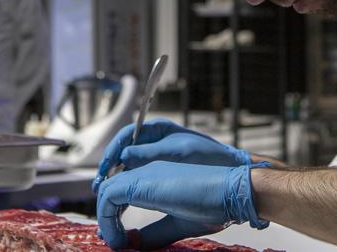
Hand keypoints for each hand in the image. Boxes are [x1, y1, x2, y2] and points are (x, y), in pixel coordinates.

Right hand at [93, 119, 250, 192]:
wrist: (237, 177)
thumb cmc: (213, 159)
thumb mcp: (180, 153)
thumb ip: (151, 154)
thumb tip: (124, 158)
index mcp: (158, 131)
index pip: (125, 137)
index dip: (111, 153)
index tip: (104, 170)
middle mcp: (155, 143)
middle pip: (122, 154)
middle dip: (109, 171)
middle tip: (99, 189)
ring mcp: (159, 159)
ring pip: (128, 169)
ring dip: (117, 183)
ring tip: (109, 201)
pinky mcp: (163, 175)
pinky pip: (139, 180)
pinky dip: (129, 191)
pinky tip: (125, 205)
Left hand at [96, 160, 269, 248]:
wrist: (233, 191)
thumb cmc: (215, 204)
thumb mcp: (178, 224)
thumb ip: (154, 233)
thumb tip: (132, 243)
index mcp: (156, 178)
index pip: (122, 190)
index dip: (113, 214)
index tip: (117, 238)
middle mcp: (146, 171)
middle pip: (110, 188)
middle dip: (105, 216)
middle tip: (112, 241)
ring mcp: (143, 174)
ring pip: (106, 191)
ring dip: (105, 220)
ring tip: (116, 242)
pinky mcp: (141, 181)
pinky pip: (108, 197)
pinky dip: (107, 219)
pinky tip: (119, 240)